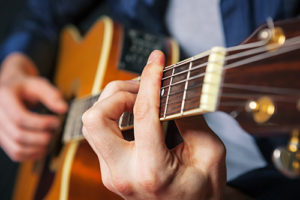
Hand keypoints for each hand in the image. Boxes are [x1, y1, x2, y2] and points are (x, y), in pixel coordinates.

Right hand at [0, 53, 66, 160]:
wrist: (11, 88)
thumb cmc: (25, 86)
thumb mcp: (38, 84)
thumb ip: (51, 95)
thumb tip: (63, 109)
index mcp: (4, 98)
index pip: (20, 117)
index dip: (41, 123)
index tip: (56, 122)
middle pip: (18, 135)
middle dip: (40, 137)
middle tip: (55, 133)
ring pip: (16, 148)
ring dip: (37, 149)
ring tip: (50, 142)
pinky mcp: (3, 139)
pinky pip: (15, 154)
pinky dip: (31, 155)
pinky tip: (43, 149)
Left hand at [82, 50, 225, 198]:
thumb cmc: (202, 192)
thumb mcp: (210, 155)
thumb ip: (192, 120)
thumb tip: (174, 91)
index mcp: (152, 171)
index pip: (143, 113)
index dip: (150, 79)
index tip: (156, 60)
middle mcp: (122, 173)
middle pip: (97, 117)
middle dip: (119, 92)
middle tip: (144, 87)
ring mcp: (110, 173)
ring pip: (91, 123)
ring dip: (112, 101)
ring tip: (139, 97)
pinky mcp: (109, 169)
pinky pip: (99, 133)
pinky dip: (113, 114)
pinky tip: (133, 111)